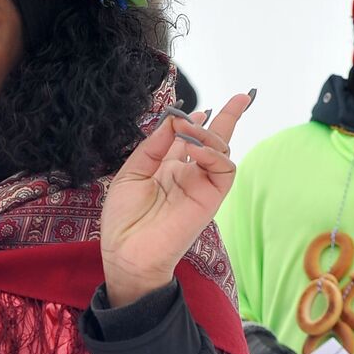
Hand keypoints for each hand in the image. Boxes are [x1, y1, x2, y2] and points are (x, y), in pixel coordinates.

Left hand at [101, 92, 254, 307]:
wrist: (126, 252)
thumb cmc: (124, 219)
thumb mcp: (132, 172)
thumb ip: (153, 146)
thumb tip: (174, 120)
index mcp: (169, 169)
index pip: (191, 139)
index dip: (197, 120)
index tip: (199, 108)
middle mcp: (189, 175)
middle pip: (215, 140)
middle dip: (228, 117)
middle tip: (229, 101)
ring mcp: (201, 186)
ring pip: (223, 151)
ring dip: (211, 133)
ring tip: (191, 128)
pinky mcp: (211, 198)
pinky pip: (225, 170)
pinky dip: (215, 154)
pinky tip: (196, 151)